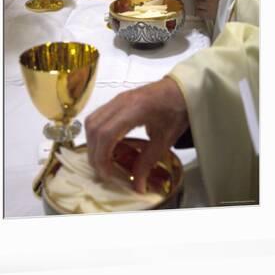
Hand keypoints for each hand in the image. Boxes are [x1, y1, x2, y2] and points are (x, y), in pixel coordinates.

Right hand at [85, 78, 188, 192]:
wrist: (182, 89)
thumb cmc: (177, 110)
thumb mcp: (165, 139)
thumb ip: (148, 162)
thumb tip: (137, 186)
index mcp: (134, 109)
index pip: (106, 133)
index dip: (102, 157)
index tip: (107, 175)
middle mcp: (120, 102)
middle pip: (94, 128)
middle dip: (94, 153)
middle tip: (103, 172)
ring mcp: (116, 99)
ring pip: (91, 121)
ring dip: (92, 143)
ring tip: (103, 161)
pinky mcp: (116, 100)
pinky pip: (97, 117)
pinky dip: (96, 134)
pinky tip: (106, 146)